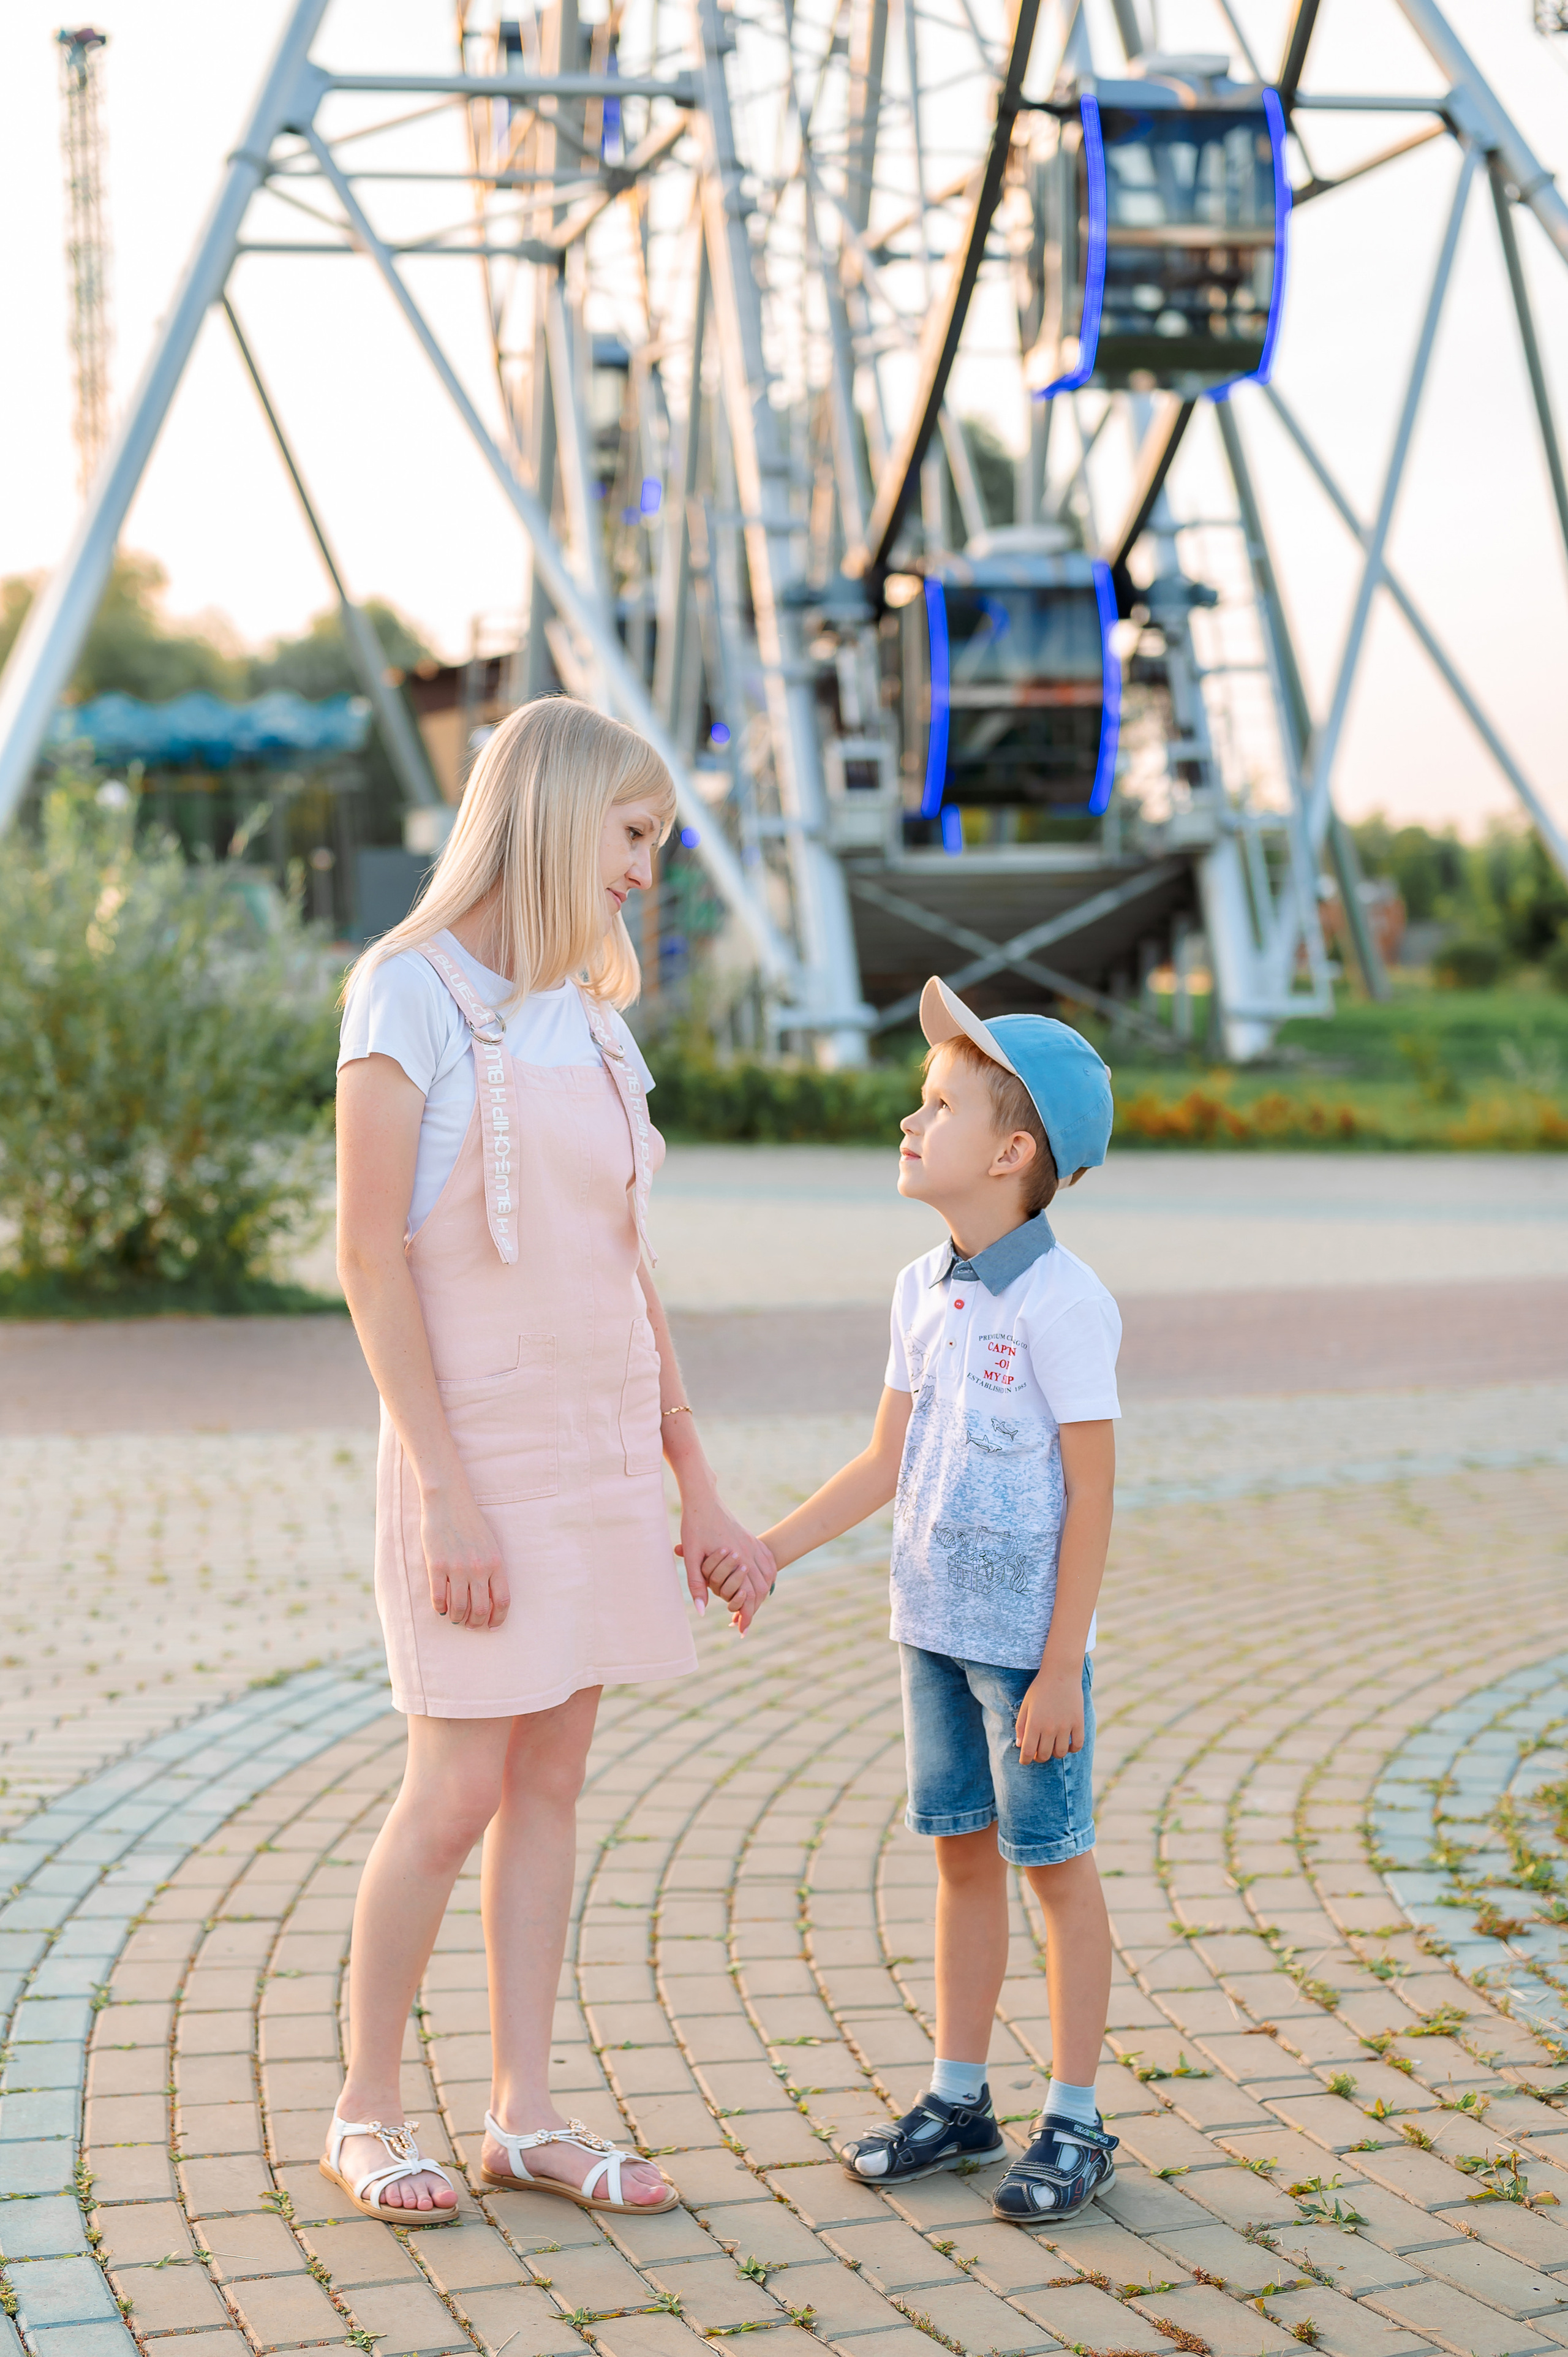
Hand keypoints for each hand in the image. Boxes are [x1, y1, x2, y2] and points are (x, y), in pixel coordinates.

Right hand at [419, 1486, 508, 1630]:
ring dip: (457, 1619)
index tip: (492, 1626)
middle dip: (476, 1623)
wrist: (448, 1500)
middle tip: (470, 1626)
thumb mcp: (490, 1545)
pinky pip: (438, 1598)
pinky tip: (441, 1608)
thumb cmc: (471, 1523)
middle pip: (480, 1609)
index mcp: (496, 1562)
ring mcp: (457, 1567)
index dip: (498, 1618)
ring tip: (455, 1618)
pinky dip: (440, 1608)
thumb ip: (491, 1569)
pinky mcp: (437, 1565)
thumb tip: (489, 1599)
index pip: (502, 1601)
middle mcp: (478, 1567)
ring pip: (459, 1608)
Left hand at [674, 1495, 775, 1630]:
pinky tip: (759, 1582)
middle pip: (761, 1590)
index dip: (746, 1616)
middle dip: (754, 1609)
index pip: (748, 1596)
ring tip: (750, 1607)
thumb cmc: (694, 1526)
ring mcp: (753, 1545)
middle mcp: (750, 1553)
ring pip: (767, 1577)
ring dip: (761, 1594)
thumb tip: (701, 1612)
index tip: (742, 1631)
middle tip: (743, 1624)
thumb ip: (697, 1585)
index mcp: (736, 1559)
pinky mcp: (751, 1538)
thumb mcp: (692, 1556)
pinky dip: (766, 1576)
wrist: (703, 1498)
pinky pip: (767, 1561)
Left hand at [1014, 1660, 1083, 1762]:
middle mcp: (1049, 1727)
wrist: (1061, 1673)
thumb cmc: (1040, 1689)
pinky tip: (1066, 1743)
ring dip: (1054, 1753)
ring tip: (1051, 1746)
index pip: (1027, 1752)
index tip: (1025, 1760)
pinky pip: (1077, 1746)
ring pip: (1060, 1753)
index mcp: (1034, 1723)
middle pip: (1044, 1755)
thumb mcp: (1025, 1705)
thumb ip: (1021, 1726)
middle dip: (1038, 1757)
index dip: (1024, 1760)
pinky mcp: (1079, 1723)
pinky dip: (1071, 1749)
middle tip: (1037, 1751)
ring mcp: (1065, 1726)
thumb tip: (1020, 1746)